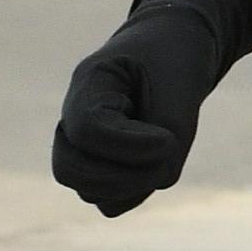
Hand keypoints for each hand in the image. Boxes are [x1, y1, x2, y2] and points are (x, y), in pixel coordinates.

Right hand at [53, 9, 216, 216]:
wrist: (172, 49)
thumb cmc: (175, 59)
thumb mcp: (182, 86)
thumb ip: (172, 133)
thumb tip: (158, 180)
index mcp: (87, 84)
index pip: (88, 129)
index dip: (130, 145)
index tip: (170, 140)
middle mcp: (72, 119)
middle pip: (69, 170)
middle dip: (123, 176)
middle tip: (168, 154)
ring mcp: (80, 148)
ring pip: (90, 192)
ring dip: (133, 184)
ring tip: (166, 152)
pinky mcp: (99, 169)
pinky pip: (110, 201)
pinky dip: (136, 191)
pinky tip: (155, 163)